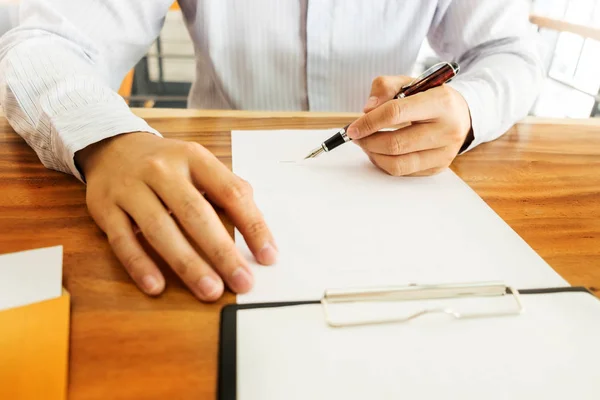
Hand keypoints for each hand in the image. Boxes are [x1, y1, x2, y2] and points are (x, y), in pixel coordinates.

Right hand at [75, 132, 276, 301]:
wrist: (113, 147)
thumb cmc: (167, 165)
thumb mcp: (199, 164)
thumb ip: (227, 191)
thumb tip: (257, 231)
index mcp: (194, 157)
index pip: (231, 193)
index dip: (253, 226)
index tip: (268, 256)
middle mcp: (162, 170)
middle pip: (195, 214)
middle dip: (222, 252)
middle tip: (242, 281)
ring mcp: (131, 189)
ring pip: (160, 229)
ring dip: (187, 264)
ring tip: (210, 290)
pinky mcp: (105, 209)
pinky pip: (123, 241)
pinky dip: (140, 265)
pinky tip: (157, 286)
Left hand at [347, 75, 472, 175]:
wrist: (460, 114)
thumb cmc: (430, 97)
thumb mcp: (410, 82)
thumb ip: (385, 87)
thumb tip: (367, 110)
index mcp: (441, 102)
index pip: (396, 113)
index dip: (369, 122)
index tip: (352, 128)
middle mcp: (447, 130)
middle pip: (396, 144)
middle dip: (368, 141)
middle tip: (357, 136)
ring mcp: (444, 153)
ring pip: (398, 164)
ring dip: (374, 155)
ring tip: (367, 144)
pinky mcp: (438, 167)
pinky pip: (403, 172)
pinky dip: (384, 163)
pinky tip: (380, 152)